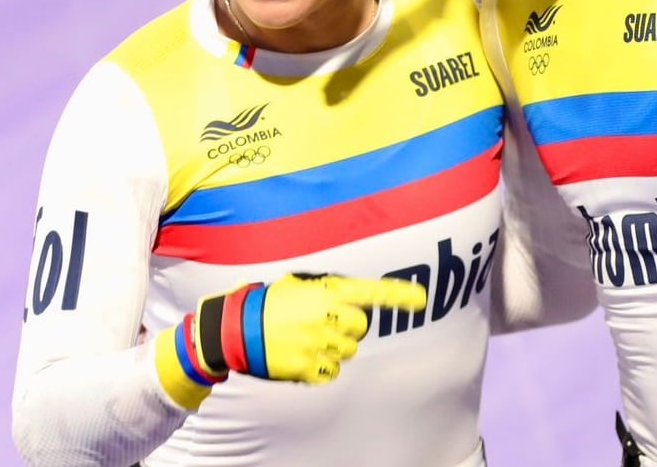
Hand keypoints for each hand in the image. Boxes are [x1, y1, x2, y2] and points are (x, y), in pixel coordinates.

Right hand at [164, 274, 426, 402]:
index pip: (370, 292)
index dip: (397, 296)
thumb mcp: (299, 285)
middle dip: (348, 327)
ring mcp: (318, 344)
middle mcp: (326, 318)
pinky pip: (331, 372)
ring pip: (347, 352)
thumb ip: (329, 291)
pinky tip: (303, 356)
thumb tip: (352, 299)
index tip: (420, 299)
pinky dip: (322, 368)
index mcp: (326, 293)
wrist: (236, 329)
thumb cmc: (268, 303)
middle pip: (361, 328)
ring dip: (334, 347)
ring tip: (307, 338)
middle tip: (324, 323)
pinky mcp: (307, 367)